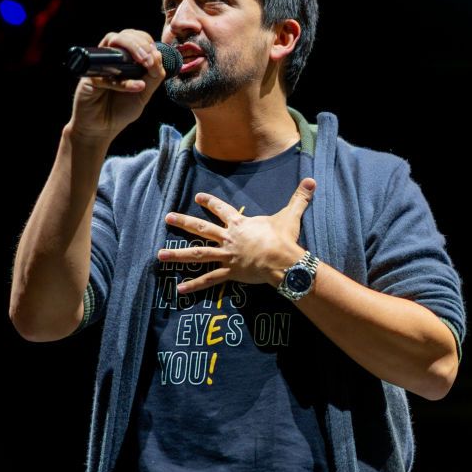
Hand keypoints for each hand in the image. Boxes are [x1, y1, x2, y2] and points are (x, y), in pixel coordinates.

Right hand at [68, 29, 166, 143]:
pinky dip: (124, 80)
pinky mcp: (89, 77)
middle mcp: (112, 58)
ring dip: (133, 48)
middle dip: (142, 44)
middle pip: (125, 35)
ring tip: (146, 63)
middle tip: (151, 61)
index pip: (138, 39)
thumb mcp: (145, 93)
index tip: (157, 59)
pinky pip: (107, 72)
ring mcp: (100, 64)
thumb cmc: (121, 109)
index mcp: (126, 59)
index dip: (149, 44)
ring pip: (112, 40)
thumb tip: (159, 55)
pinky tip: (137, 87)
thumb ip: (154, 76)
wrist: (102, 129)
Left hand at [159, 178, 315, 291]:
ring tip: (159, 255)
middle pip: (202, 229)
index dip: (210, 202)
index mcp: (240, 224)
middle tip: (167, 218)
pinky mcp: (230, 272)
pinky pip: (209, 280)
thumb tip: (312, 181)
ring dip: (178, 255)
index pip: (222, 209)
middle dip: (183, 223)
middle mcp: (228, 238)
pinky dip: (194, 286)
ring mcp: (227, 256)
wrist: (281, 259)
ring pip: (198, 255)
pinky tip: (178, 290)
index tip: (197, 197)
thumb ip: (299, 199)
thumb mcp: (290, 215)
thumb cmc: (283, 238)